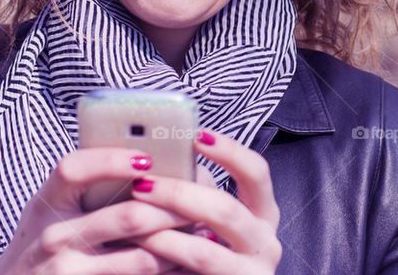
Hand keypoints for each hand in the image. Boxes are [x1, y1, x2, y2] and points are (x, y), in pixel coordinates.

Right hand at [0, 147, 193, 274]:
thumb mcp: (53, 209)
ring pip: (142, 256)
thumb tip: (152, 159)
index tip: (148, 157)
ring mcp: (68, 271)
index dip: (113, 160)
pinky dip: (168, 270)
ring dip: (179, 242)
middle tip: (201, 197)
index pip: (74, 169)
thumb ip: (88, 186)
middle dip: (174, 207)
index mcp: (48, 202)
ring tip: (202, 229)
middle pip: (128, 217)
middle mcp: (54, 237)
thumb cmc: (46, 242)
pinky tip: (184, 260)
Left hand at [126, 129, 282, 274]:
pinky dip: (163, 264)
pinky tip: (139, 253)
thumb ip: (199, 194)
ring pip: (204, 252)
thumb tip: (158, 159)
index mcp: (264, 213)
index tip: (197, 136)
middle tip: (144, 184)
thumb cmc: (208, 249)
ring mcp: (251, 273)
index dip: (230, 152)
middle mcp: (266, 243)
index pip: (256, 173)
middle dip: (180, 196)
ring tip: (132, 225)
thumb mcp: (213, 219)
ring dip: (162, 236)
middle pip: (226, 211)